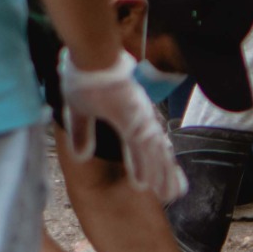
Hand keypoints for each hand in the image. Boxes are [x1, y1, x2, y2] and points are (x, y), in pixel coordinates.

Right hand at [58, 50, 187, 204]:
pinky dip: (146, 166)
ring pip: (153, 153)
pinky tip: (149, 183)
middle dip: (164, 173)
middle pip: (156, 151)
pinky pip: (142, 147)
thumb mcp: (78, 111)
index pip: (145, 145)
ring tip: (169, 195)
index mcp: (129, 116)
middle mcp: (139, 118)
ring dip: (161, 175)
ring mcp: (138, 118)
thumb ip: (82, 133)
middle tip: (174, 195)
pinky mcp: (132, 117)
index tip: (157, 182)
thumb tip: (81, 155)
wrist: (90, 56)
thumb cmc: (84, 77)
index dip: (151, 164)